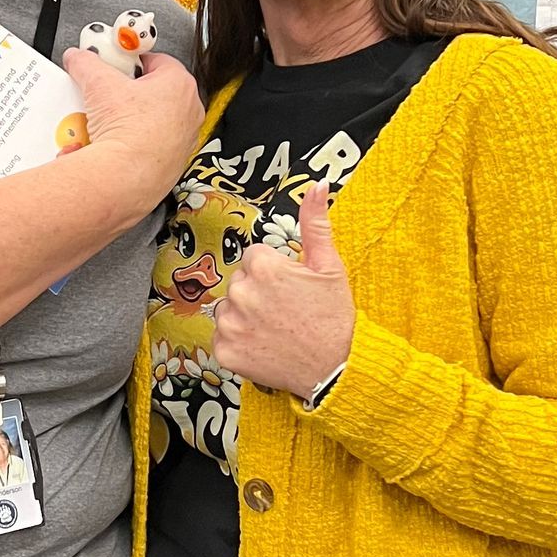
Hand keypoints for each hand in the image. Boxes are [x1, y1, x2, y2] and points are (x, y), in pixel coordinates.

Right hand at [61, 48, 204, 219]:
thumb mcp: (99, 84)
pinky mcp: (173, 162)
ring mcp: (184, 139)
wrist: (126, 179)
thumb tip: (79, 58)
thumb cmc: (128, 133)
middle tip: (108, 94)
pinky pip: (151, 144)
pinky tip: (115, 144)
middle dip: (129, 91)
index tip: (115, 64)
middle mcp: (189, 111)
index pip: (156, 60)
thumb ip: (87, 63)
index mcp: (180, 84)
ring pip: (153, 120)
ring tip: (107, 122)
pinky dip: (134, 143)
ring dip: (131, 118)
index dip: (131, 60)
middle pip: (154, 90)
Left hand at [213, 182, 355, 398]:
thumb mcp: (329, 266)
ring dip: (245, 316)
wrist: (334, 369)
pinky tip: (263, 344)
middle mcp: (241, 292)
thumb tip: (316, 187)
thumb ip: (315, 223)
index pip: (254, 258)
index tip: (290, 288)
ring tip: (275, 328)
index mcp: (263, 267)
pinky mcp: (225, 351)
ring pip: (229, 308)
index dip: (274, 272)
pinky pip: (222, 337)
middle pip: (240, 281)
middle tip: (285, 310)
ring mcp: (230, 324)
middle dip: (257, 292)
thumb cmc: (334, 318)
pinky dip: (238, 342)